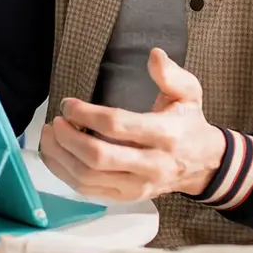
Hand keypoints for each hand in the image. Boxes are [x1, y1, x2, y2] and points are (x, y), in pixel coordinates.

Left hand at [39, 48, 225, 199]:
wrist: (204, 165)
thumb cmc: (189, 123)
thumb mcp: (190, 93)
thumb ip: (172, 75)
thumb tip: (154, 55)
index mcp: (166, 135)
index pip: (118, 125)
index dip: (86, 114)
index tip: (69, 104)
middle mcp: (151, 165)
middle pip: (99, 157)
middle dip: (68, 138)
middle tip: (56, 121)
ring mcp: (138, 186)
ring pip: (89, 178)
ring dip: (61, 157)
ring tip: (49, 135)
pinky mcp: (127, 197)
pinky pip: (89, 191)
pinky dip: (65, 174)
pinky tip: (55, 155)